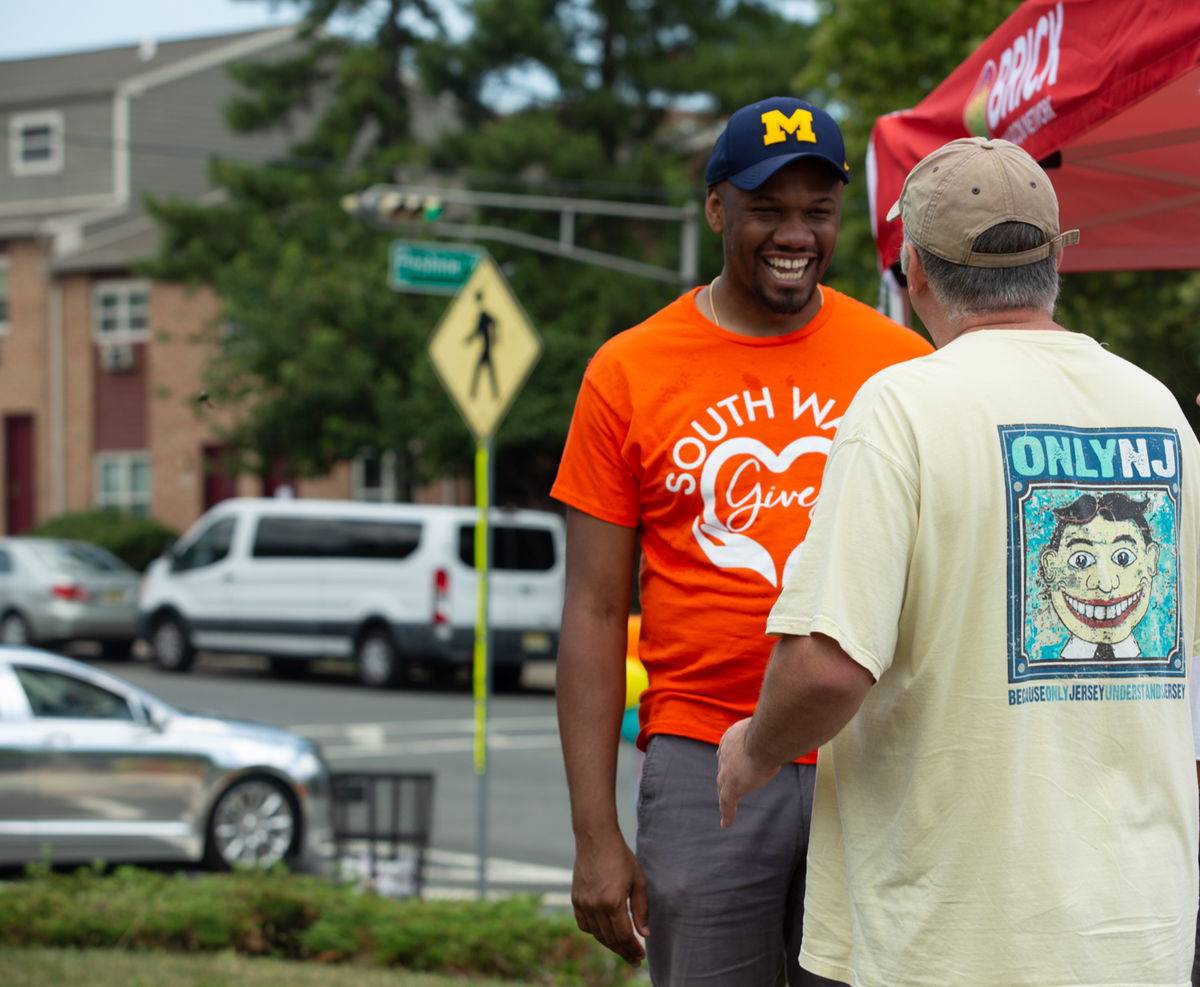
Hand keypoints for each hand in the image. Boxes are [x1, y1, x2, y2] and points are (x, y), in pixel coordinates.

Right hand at [571, 830, 649, 965]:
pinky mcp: (576, 900)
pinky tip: (605, 933)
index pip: (624, 935)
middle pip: (610, 939)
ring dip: (610, 945)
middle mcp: (595, 906)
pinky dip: (595, 932)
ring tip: (622, 949)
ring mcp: (583, 903)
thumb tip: (644, 934)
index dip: (633, 948)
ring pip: (597, 934)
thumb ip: (641, 910)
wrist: (596, 839)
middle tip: (634, 959)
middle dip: (624, 951)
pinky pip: (584, 925)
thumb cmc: (621, 858)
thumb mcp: (638, 881)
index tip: (641, 956)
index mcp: (613, 901)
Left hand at [716, 717, 780, 827]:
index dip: (729, 753)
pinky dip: (726, 814)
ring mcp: (726, 770)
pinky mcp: (731, 787)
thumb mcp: (775, 724)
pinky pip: (726, 803)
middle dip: (726, 772)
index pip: (729, 747)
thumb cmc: (775, 727)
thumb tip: (798, 721)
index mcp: (734, 735)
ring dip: (725, 792)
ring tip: (726, 803)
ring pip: (722, 785)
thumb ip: (781, 726)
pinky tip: (725, 823)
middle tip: (727, 779)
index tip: (730, 756)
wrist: (765, 739)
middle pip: (724, 766)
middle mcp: (726, 752)